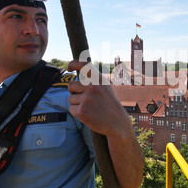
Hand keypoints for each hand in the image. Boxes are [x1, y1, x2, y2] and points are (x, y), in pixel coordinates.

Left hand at [67, 59, 143, 187]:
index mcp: (99, 80)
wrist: (118, 123)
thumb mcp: (105, 88)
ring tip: (90, 108)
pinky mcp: (82, 111)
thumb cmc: (109, 104)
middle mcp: (93, 87)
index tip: (69, 68)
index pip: (83, 66)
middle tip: (85, 99)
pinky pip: (71, 108)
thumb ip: (93, 79)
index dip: (73, 64)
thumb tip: (77, 70)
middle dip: (74, 92)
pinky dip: (76, 112)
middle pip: (71, 85)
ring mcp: (87, 99)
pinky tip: (88, 114)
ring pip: (70, 98)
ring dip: (76, 103)